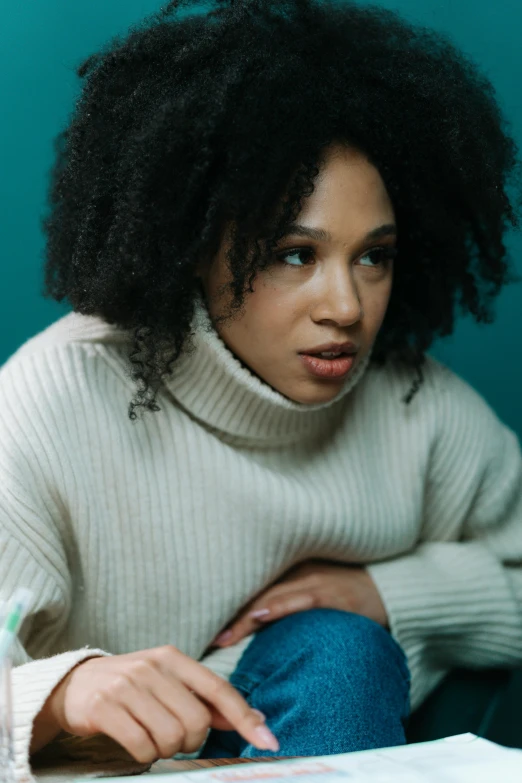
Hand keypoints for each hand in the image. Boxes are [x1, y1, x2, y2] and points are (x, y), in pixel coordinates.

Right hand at [31, 646, 277, 762]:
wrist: (74, 684)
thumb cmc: (131, 686)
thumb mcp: (167, 682)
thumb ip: (204, 698)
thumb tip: (250, 717)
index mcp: (172, 657)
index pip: (218, 689)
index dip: (244, 717)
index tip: (267, 740)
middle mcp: (152, 667)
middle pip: (196, 720)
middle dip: (191, 740)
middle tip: (176, 738)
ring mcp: (126, 686)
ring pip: (170, 736)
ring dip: (166, 749)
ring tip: (154, 739)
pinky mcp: (104, 707)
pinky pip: (141, 745)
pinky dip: (145, 754)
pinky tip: (137, 744)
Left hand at [211, 560, 387, 646]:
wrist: (388, 586)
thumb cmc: (343, 587)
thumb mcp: (309, 583)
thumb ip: (280, 594)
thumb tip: (246, 618)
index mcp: (288, 567)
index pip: (249, 583)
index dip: (224, 600)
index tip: (198, 619)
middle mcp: (297, 569)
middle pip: (254, 589)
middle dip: (228, 611)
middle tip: (204, 634)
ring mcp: (314, 578)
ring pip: (272, 595)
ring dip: (246, 617)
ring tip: (223, 636)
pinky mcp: (332, 591)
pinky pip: (301, 599)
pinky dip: (279, 607)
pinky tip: (260, 616)